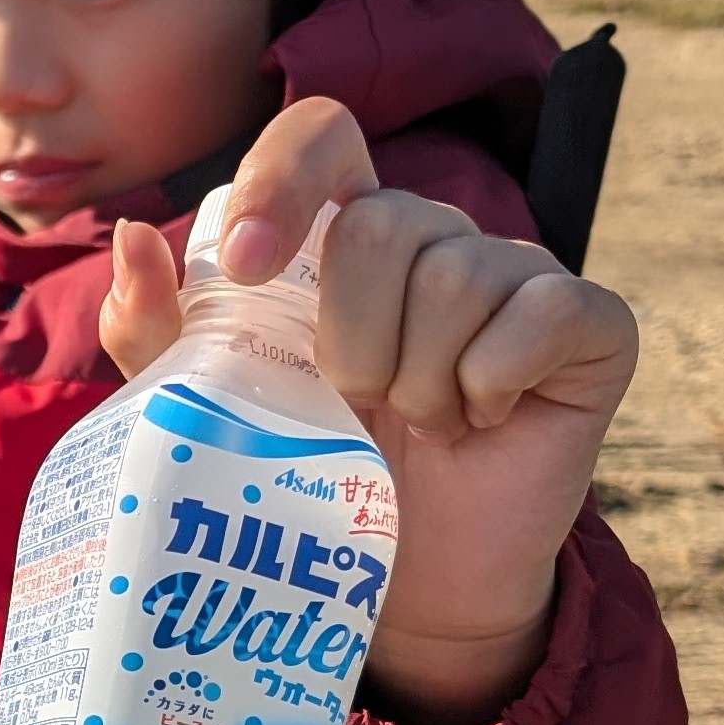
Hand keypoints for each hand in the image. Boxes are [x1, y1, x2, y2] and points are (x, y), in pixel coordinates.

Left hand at [100, 98, 638, 724]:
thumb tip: (134, 236)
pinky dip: (492, 383)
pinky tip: (481, 422)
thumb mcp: (215, 409)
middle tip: (354, 407)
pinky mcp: (589, 324)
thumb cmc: (313, 483)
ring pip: (457, 274)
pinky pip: (541, 313)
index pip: (320, 136)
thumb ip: (162, 330)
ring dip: (419, 377)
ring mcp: (517, 273)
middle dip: (350, 339)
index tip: (246, 267)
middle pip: (381, 225)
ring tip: (416, 426)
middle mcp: (433, 237)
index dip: (282, 181)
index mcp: (342, 236)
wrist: (408, 588)